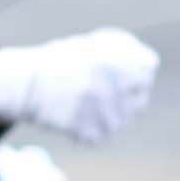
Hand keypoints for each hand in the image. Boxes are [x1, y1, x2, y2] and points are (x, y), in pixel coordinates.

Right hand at [0, 28, 158, 145]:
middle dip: (128, 92)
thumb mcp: (94, 45)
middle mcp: (122, 89)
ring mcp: (111, 115)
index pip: (149, 67)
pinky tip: (78, 116)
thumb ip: (124, 55)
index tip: (124, 69)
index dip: (136, 67)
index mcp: (122, 62)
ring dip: (113, 111)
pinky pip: (105, 132)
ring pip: (126, 117)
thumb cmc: (59, 61)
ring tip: (89, 101)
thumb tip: (149, 67)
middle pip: (141, 95)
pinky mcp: (98, 135)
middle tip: (104, 88)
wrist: (30, 85)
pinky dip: (95, 127)